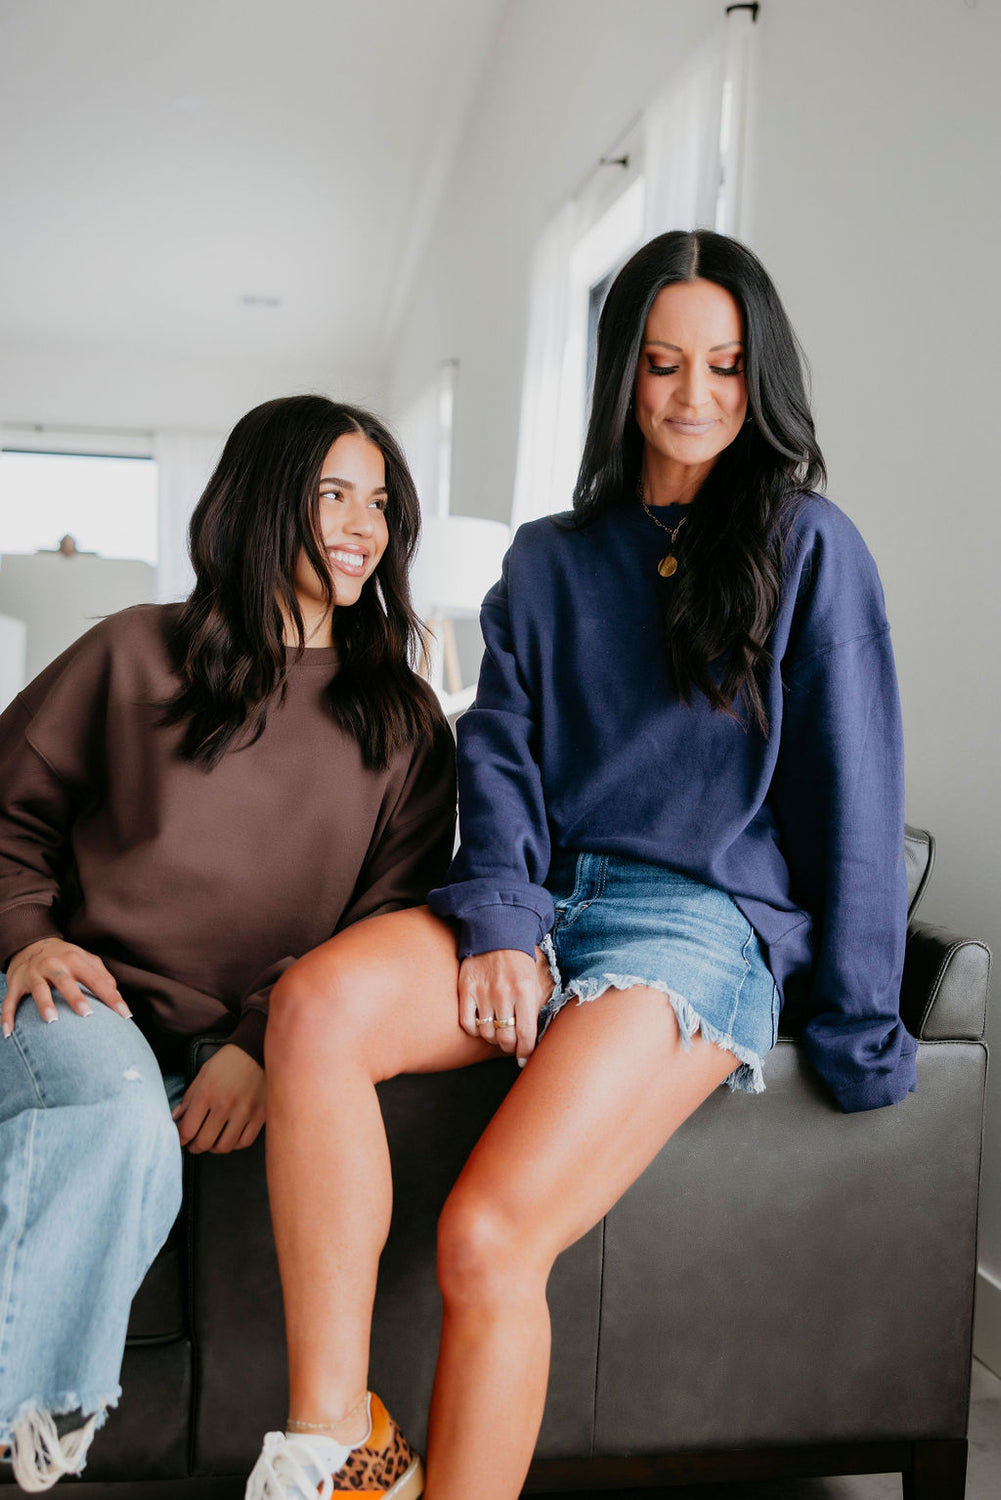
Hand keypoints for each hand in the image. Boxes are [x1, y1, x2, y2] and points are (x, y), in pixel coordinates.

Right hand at [2, 937, 131, 1035]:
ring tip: (52, 1021)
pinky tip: (9, 1033)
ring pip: (38, 989)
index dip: (112, 998)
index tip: (125, 1015)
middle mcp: (54, 965)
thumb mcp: (86, 960)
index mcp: (75, 960)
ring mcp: (33, 974)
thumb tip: (116, 994)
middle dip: (76, 997)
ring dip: (45, 1004)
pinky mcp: (16, 983)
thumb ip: (102, 976)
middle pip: (66, 981)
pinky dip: (7, 1016)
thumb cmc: (66, 958)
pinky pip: (10, 1001)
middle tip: (87, 1014)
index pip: (97, 980)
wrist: (31, 943)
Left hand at [172, 1043, 265, 1153]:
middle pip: (204, 1142)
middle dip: (195, 1147)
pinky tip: (231, 1136)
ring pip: (224, 1146)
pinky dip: (235, 1144)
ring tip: (212, 1141)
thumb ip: (189, 1097)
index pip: (188, 1129)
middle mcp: (225, 1105)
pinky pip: (244, 1142)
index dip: (180, 1139)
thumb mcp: (203, 1073)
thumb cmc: (228, 1061)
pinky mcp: (260, 1115)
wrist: (257, 1050)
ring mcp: (244, 1112)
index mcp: (207, 1093)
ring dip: (214, 1147)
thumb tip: (175, 1118)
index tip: (181, 1139)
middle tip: (194, 1144)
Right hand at [458, 948, 553, 1063]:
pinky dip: (474, 1030)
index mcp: (525, 992)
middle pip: (505, 1038)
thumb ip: (535, 1008)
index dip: (525, 1051)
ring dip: (492, 1037)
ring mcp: (483, 992)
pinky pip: (467, 1023)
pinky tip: (481, 1024)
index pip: (526, 1034)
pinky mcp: (465, 989)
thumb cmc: (518, 961)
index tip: (524, 1057)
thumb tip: (533, 1038)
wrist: (496, 933)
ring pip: (486, 1033)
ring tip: (497, 1030)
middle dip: (510, 1047)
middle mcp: (504, 994)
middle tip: (510, 1044)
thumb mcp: (534, 981)